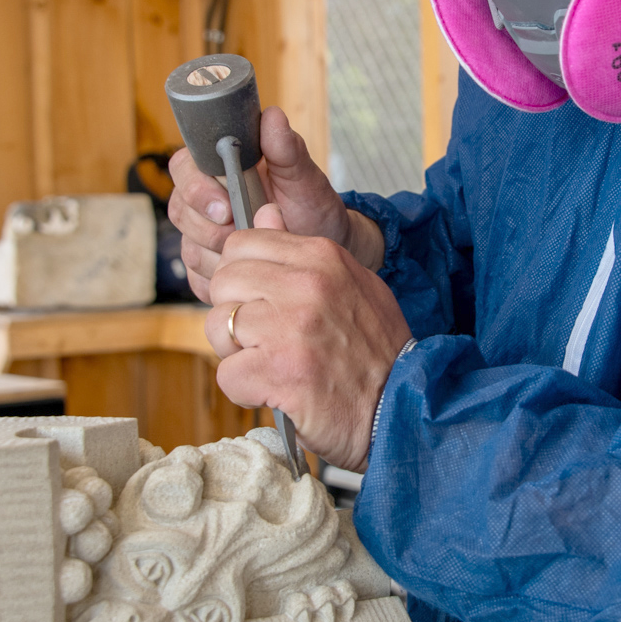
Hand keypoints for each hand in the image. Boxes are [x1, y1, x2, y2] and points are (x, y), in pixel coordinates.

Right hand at [168, 106, 383, 300]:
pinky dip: (224, 279)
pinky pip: (199, 278)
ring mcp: (201, 235)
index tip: (226, 206)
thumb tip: (272, 117)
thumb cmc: (312, 206)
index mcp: (219, 169)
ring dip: (222, 255)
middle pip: (180, 210)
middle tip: (244, 232)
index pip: (184, 166)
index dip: (197, 188)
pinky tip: (250, 272)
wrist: (322, 248)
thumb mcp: (304, 178)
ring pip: (189, 248)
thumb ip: (286, 149)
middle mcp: (204, 200)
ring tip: (256, 252)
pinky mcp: (206, 268)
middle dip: (211, 228)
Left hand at [206, 204, 410, 471]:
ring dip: (236, 352)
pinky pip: (227, 373)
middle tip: (261, 338)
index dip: (240, 276)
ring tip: (270, 364)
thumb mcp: (350, 284)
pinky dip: (244, 389)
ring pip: (218, 325)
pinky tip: (274, 390)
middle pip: (223, 281)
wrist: (403, 408)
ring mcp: (291, 328)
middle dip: (232, 312)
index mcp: (322, 257)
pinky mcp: (279, 372)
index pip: (241, 244)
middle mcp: (305, 285)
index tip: (258, 301)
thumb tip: (264, 213)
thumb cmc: (376, 351)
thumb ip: (301, 252)